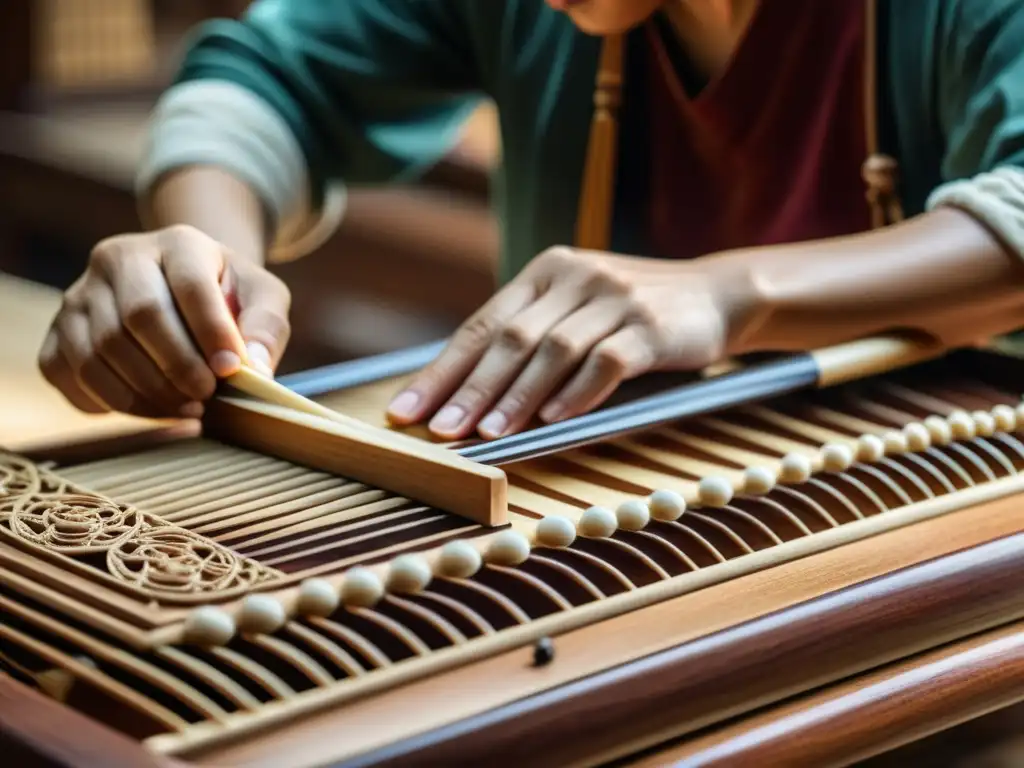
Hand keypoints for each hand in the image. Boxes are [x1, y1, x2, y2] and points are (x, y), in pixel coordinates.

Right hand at [38, 225, 290, 418]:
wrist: (182, 288)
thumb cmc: (228, 295)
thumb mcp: (262, 297)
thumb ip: (266, 327)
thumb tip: (255, 370)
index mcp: (176, 243)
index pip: (189, 284)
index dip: (211, 332)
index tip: (231, 370)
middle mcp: (117, 258)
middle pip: (139, 316)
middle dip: (178, 366)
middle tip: (207, 397)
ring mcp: (79, 295)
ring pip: (100, 350)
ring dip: (147, 392)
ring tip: (186, 410)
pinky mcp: (57, 332)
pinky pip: (71, 374)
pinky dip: (110, 402)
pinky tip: (150, 410)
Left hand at [386, 246, 757, 439]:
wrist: (715, 295)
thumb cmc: (631, 314)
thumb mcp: (576, 310)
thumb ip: (531, 335)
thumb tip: (465, 393)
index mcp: (545, 272)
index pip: (481, 325)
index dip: (443, 371)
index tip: (408, 411)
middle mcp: (574, 277)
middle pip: (510, 338)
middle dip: (470, 389)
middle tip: (441, 431)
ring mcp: (614, 297)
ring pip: (553, 351)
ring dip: (518, 397)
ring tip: (489, 435)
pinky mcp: (650, 324)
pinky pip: (606, 361)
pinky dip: (578, 393)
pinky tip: (554, 421)